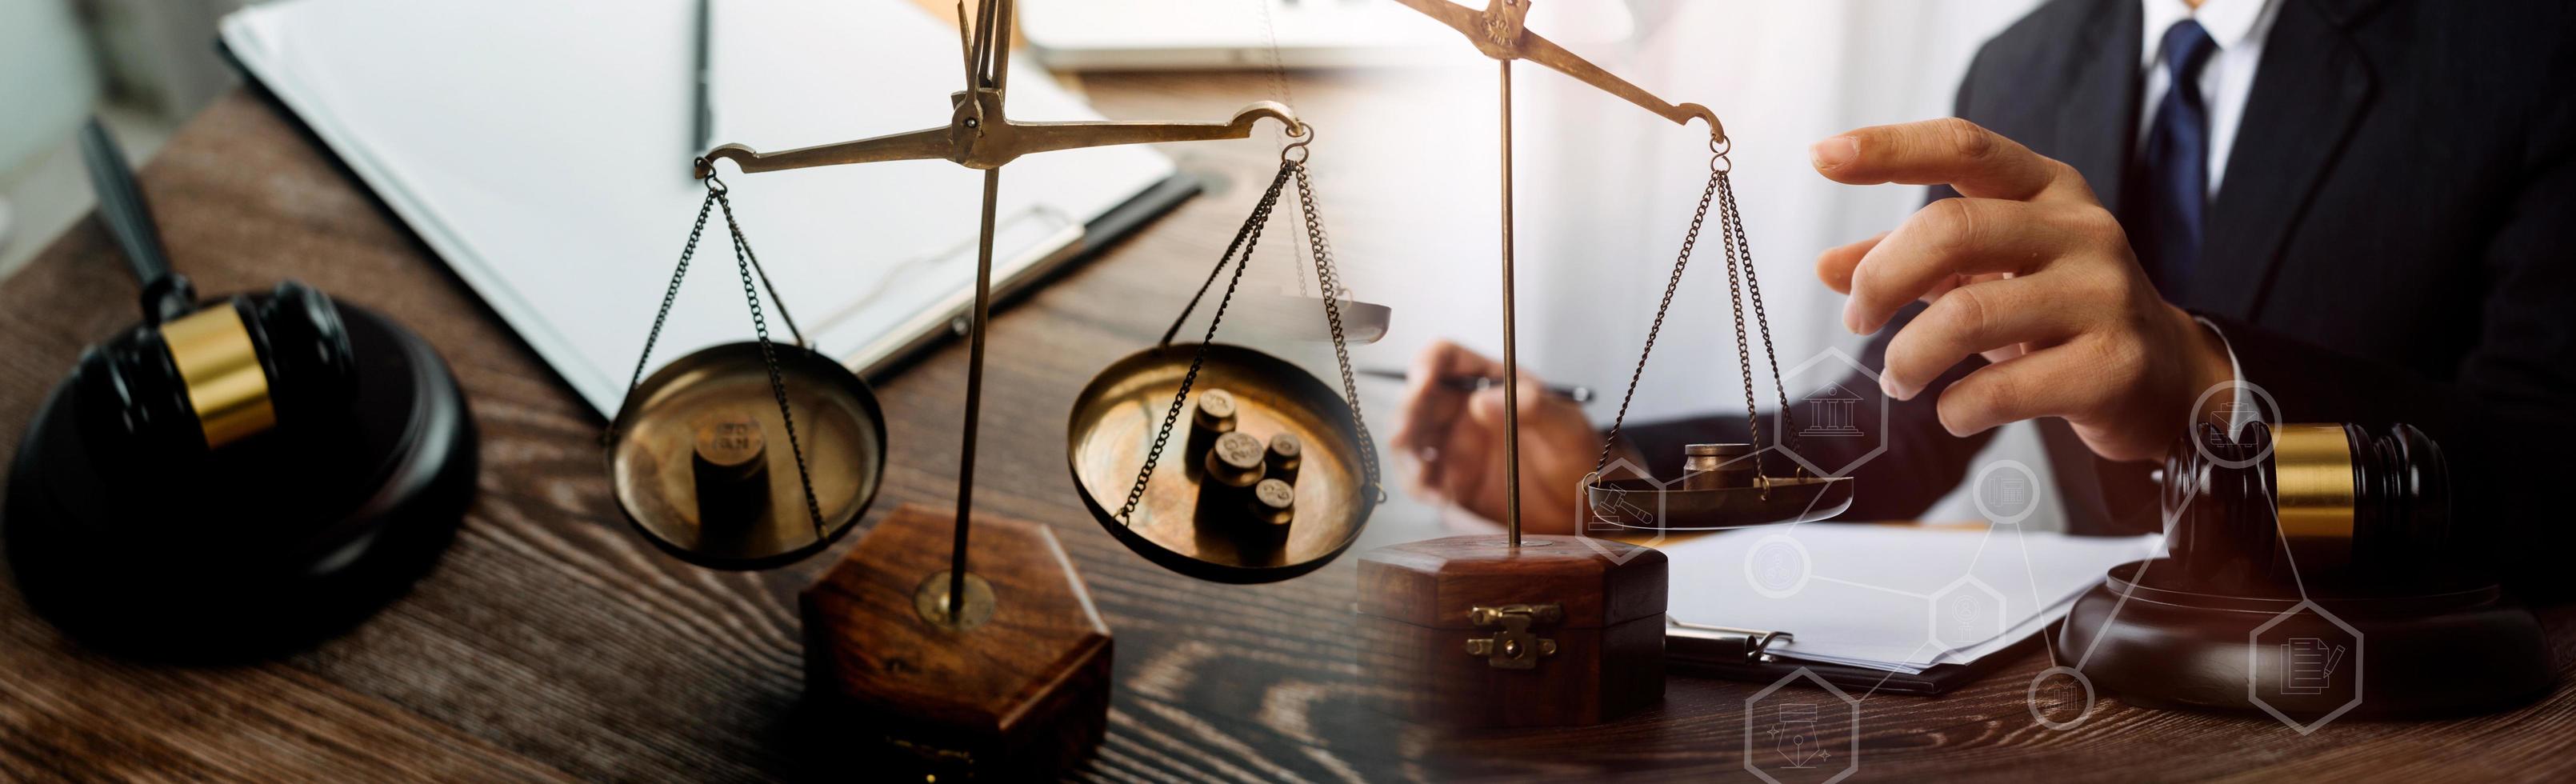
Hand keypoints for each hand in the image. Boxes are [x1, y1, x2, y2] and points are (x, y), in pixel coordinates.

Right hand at [1388, 340, 1601, 532]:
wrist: (1583, 506)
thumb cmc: (1577, 455)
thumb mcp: (1566, 428)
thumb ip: (1533, 408)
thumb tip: (1482, 399)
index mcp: (1490, 381)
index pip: (1446, 358)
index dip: (1428, 363)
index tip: (1423, 380)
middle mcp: (1463, 410)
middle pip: (1418, 400)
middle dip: (1406, 415)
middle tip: (1406, 435)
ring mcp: (1454, 446)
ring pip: (1411, 441)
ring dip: (1408, 456)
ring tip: (1424, 476)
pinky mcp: (1451, 481)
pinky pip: (1423, 481)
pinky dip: (1423, 489)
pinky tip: (1442, 499)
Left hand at [1810, 118, 2234, 461]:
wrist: (2167, 380)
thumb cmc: (2059, 316)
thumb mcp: (1991, 272)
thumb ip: (1912, 264)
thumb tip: (1827, 268)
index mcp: (2047, 189)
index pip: (1963, 146)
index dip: (1889, 149)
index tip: (1822, 157)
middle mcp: (2081, 230)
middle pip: (1953, 230)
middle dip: (1882, 280)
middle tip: (1857, 319)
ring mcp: (2104, 296)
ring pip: (1968, 315)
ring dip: (1907, 356)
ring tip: (1896, 379)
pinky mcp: (2113, 366)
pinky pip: (2002, 390)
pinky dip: (1956, 407)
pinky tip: (1951, 411)